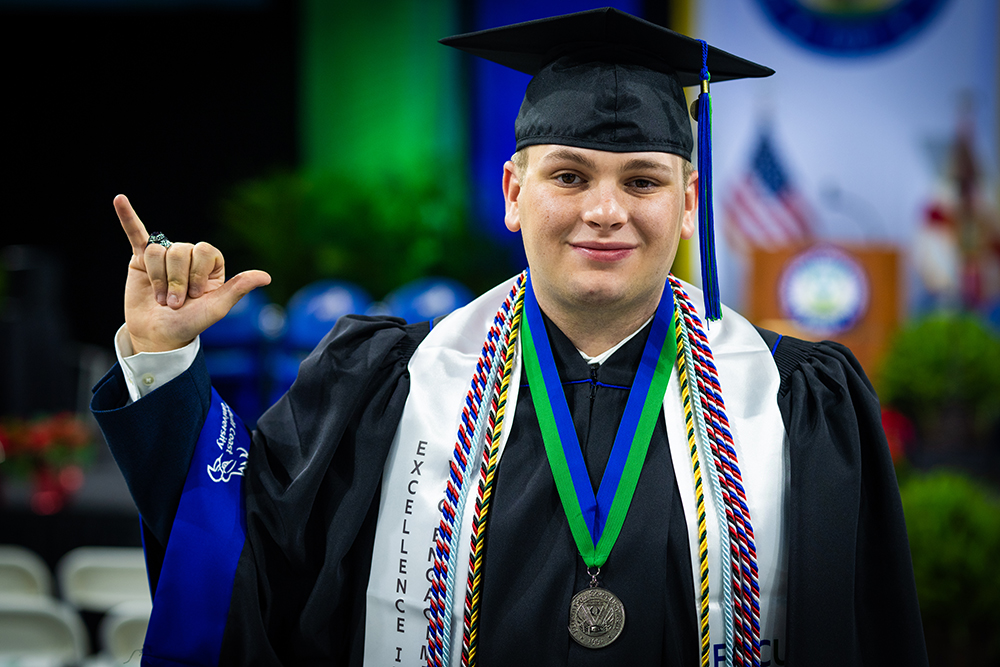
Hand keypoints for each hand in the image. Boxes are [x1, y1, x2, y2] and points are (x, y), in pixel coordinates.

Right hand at [115, 194, 270, 352]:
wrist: (159, 336)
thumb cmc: (190, 323)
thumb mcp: (217, 308)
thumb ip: (238, 288)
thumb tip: (267, 277)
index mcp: (210, 265)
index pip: (204, 250)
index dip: (197, 273)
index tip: (195, 295)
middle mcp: (188, 257)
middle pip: (180, 250)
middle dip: (176, 279)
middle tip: (174, 303)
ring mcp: (165, 257)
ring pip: (158, 251)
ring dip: (158, 278)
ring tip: (161, 298)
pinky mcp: (140, 259)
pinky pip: (135, 234)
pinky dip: (127, 217)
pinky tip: (119, 200)